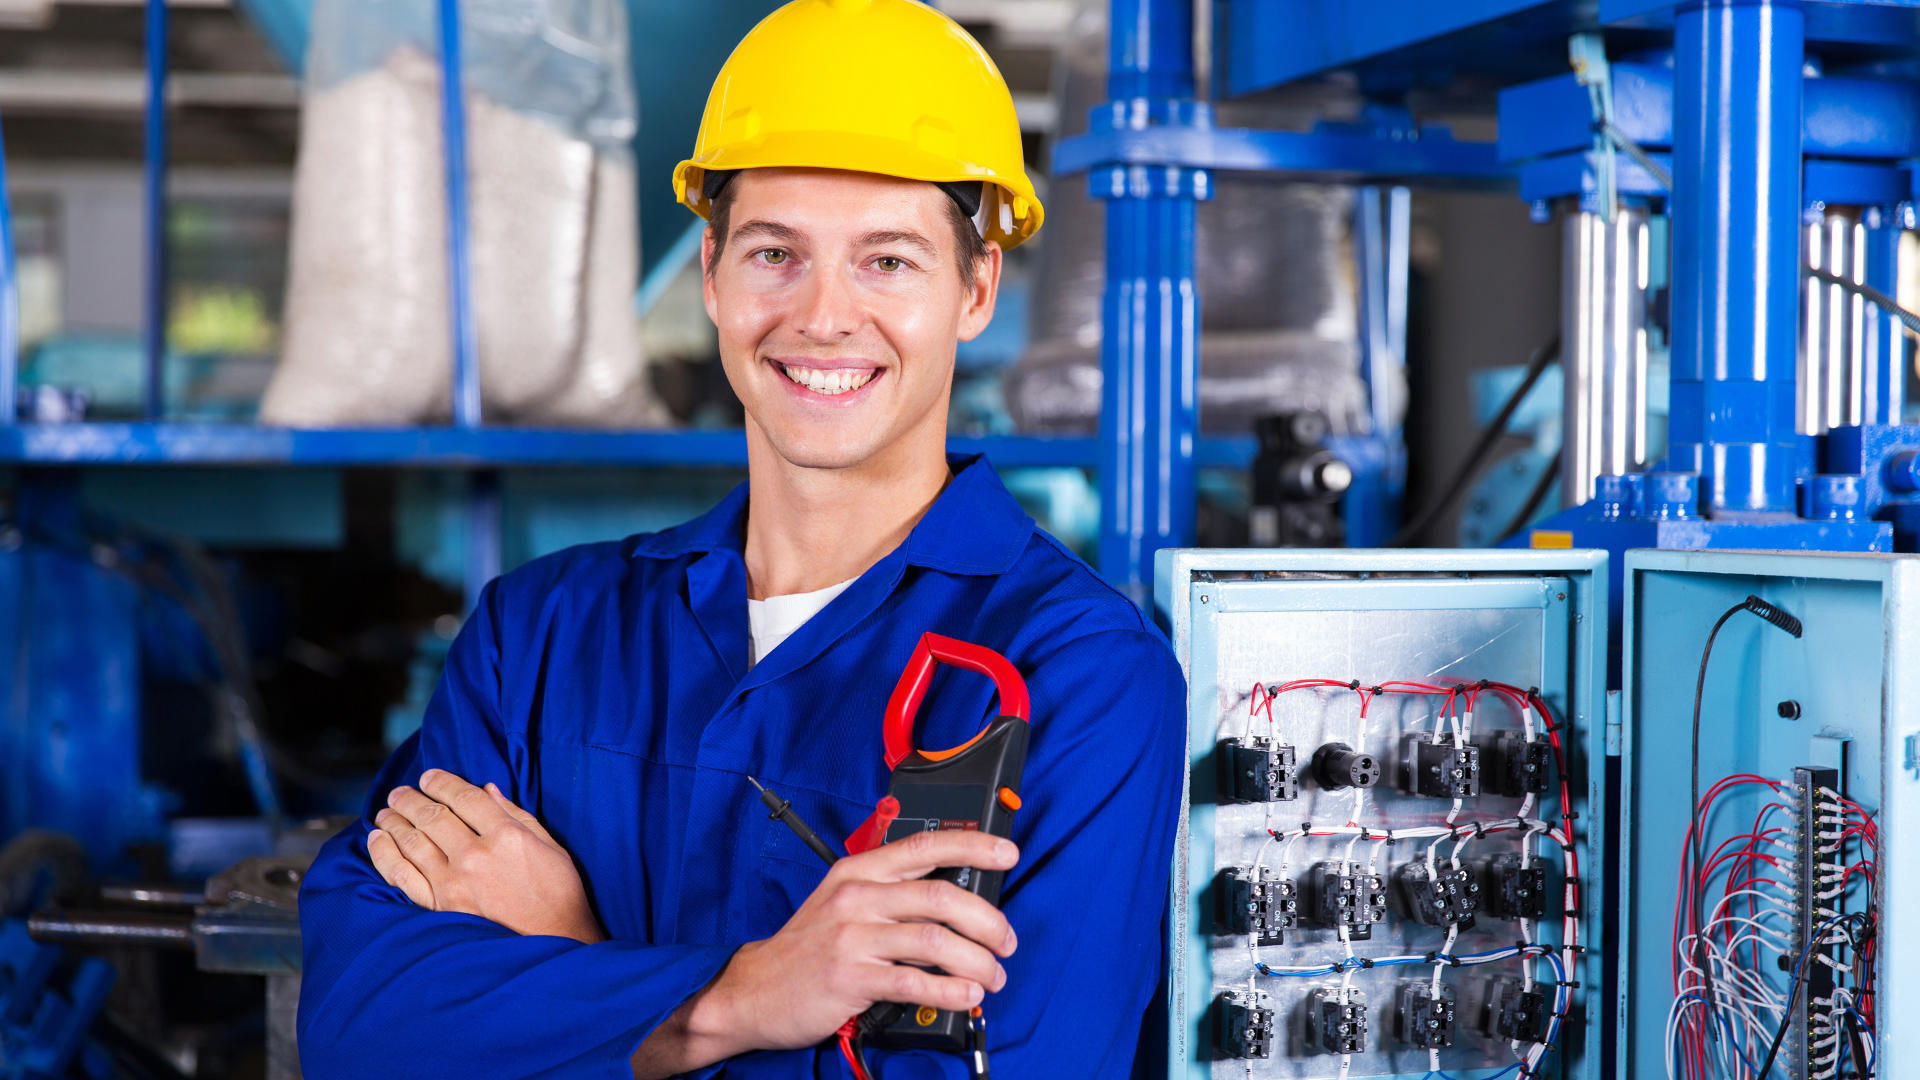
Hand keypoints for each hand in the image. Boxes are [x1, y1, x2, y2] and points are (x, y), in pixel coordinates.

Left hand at [368, 768, 605, 944]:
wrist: (553, 945)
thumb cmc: (558, 895)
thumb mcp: (550, 847)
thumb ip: (517, 816)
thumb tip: (487, 791)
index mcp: (506, 835)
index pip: (464, 797)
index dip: (442, 782)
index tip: (429, 776)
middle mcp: (475, 856)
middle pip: (433, 815)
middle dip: (411, 799)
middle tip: (400, 792)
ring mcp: (453, 883)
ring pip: (412, 841)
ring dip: (394, 821)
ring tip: (385, 812)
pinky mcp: (439, 908)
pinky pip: (402, 875)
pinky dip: (385, 854)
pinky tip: (378, 840)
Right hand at [631, 829, 1018, 1078]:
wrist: (755, 989)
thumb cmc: (809, 946)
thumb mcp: (844, 901)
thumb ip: (892, 892)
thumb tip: (957, 897)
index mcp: (859, 870)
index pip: (925, 844)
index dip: (973, 846)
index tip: (1006, 855)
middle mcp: (858, 896)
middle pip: (941, 896)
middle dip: (988, 921)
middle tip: (1006, 942)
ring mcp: (852, 937)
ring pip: (935, 940)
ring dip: (977, 962)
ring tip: (992, 977)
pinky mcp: (850, 978)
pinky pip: (914, 981)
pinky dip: (950, 990)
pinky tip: (966, 996)